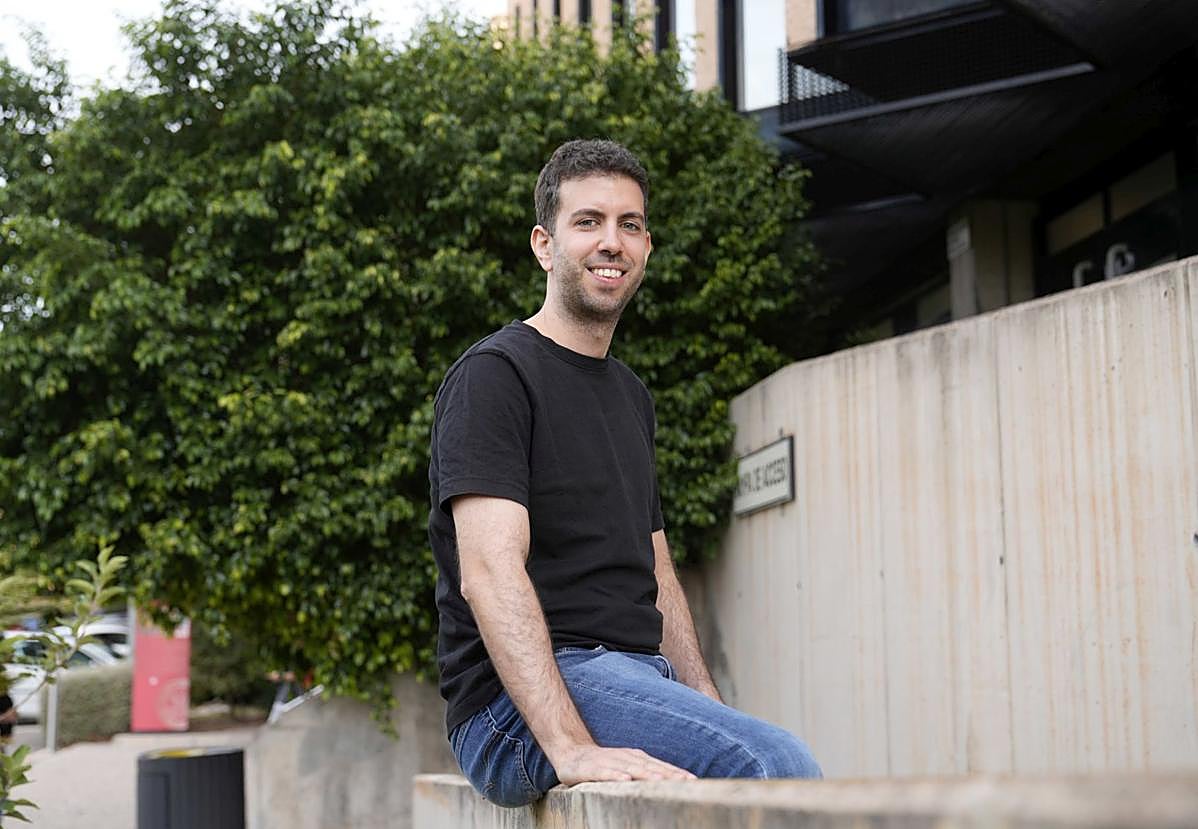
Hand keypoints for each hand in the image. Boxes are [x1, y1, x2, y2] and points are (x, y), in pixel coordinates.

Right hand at [549, 742, 695, 786]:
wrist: (572, 753)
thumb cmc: (605, 764)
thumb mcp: (628, 766)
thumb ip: (646, 773)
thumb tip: (670, 782)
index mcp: (637, 759)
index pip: (661, 767)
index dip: (676, 773)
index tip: (693, 780)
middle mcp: (627, 758)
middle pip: (651, 767)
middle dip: (669, 774)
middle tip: (686, 782)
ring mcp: (610, 762)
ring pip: (631, 769)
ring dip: (647, 774)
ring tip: (661, 780)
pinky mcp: (593, 769)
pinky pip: (605, 774)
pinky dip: (615, 776)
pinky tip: (624, 780)